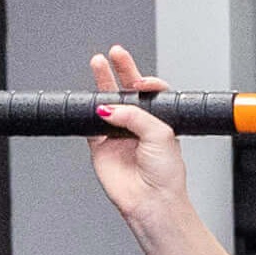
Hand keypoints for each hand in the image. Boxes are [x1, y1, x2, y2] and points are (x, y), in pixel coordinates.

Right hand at [85, 45, 189, 227]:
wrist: (152, 200)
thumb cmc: (166, 174)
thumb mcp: (160, 134)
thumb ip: (135, 115)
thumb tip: (109, 106)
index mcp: (160, 121)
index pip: (151, 93)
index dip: (145, 82)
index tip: (141, 79)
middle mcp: (139, 126)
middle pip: (126, 91)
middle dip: (121, 70)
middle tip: (115, 54)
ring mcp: (118, 134)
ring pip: (106, 102)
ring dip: (102, 83)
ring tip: (98, 62)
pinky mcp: (100, 145)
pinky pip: (90, 123)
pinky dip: (89, 110)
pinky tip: (93, 100)